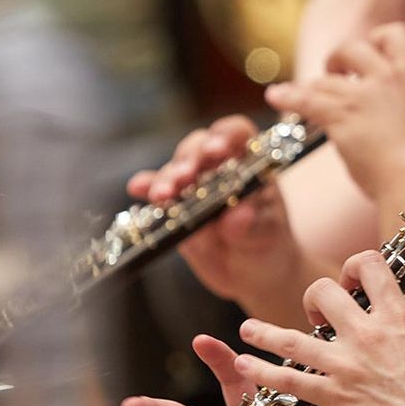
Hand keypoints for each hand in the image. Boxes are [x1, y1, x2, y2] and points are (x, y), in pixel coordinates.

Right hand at [126, 116, 301, 309]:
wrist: (250, 272)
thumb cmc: (266, 243)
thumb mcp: (267, 235)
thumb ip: (253, 226)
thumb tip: (239, 216)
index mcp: (249, 162)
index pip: (236, 133)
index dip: (225, 135)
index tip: (217, 149)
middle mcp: (217, 166)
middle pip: (198, 148)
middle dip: (189, 158)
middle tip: (186, 176)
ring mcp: (192, 186)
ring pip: (174, 170)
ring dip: (166, 178)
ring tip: (163, 195)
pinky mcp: (172, 207)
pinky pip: (156, 192)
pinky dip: (146, 187)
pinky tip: (137, 188)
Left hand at [235, 252, 404, 405]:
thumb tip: (396, 323)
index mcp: (399, 318)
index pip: (370, 265)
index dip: (355, 266)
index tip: (352, 282)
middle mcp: (369, 335)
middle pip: (323, 292)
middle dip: (314, 296)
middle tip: (317, 313)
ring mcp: (349, 366)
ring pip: (292, 338)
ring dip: (264, 331)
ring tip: (248, 329)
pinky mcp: (337, 398)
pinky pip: (290, 382)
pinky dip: (262, 372)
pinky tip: (246, 366)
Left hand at [268, 23, 404, 197]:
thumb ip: (403, 95)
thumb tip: (385, 97)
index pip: (393, 34)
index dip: (377, 39)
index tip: (372, 49)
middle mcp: (386, 78)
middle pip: (351, 48)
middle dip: (339, 58)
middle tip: (337, 72)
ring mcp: (361, 97)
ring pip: (325, 80)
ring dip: (315, 87)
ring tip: (310, 95)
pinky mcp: (341, 118)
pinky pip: (306, 100)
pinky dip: (288, 97)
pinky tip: (275, 95)